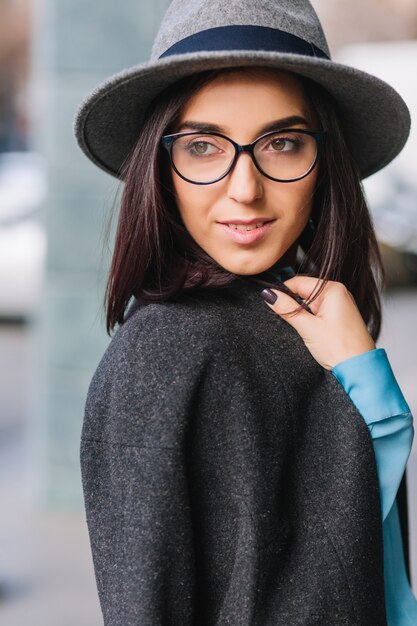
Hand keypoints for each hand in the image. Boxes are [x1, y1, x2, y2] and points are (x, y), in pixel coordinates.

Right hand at [261, 276, 375, 369]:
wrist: (360, 369)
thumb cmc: (341, 349)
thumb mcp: (308, 328)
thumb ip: (286, 309)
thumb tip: (269, 295)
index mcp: (332, 289)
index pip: (298, 282)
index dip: (281, 291)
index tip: (269, 301)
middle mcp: (338, 293)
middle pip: (303, 290)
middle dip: (290, 302)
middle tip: (279, 316)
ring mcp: (339, 305)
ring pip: (309, 302)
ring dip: (299, 312)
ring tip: (297, 326)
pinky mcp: (339, 317)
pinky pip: (317, 310)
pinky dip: (308, 317)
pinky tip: (306, 329)